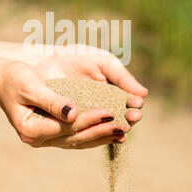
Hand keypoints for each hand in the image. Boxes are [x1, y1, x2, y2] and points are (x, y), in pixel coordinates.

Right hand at [0, 60, 129, 148]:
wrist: (2, 79)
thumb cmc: (14, 78)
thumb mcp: (31, 86)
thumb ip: (52, 100)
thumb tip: (73, 113)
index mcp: (31, 129)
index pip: (66, 127)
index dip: (89, 120)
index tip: (109, 112)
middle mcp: (38, 139)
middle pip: (75, 138)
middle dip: (100, 131)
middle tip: (124, 125)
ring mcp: (44, 138)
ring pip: (77, 141)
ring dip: (101, 136)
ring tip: (122, 132)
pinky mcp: (51, 133)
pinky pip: (75, 137)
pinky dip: (93, 134)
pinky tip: (110, 132)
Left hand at [33, 45, 147, 126]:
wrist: (47, 60)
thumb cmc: (77, 58)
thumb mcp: (103, 63)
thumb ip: (121, 77)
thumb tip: (144, 93)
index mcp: (113, 96)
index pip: (127, 106)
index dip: (133, 107)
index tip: (137, 105)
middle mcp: (102, 111)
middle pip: (118, 120)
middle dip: (126, 119)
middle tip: (131, 118)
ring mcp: (86, 119)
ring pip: (101, 129)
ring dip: (111, 129)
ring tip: (119, 127)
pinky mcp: (69, 125)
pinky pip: (81, 132)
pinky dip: (90, 133)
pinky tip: (97, 133)